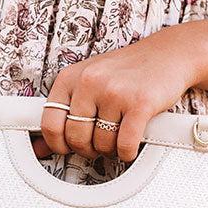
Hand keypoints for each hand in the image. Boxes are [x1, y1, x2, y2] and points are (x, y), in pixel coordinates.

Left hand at [32, 26, 202, 162]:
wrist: (168, 54)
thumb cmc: (127, 71)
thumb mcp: (89, 83)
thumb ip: (64, 112)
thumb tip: (39, 147)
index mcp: (71, 77)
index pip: (50, 123)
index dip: (58, 143)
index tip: (68, 147)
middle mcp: (90, 82)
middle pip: (76, 138)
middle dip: (88, 149)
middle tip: (99, 144)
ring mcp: (115, 92)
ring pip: (101, 143)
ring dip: (110, 149)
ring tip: (117, 137)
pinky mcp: (140, 103)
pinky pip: (124, 145)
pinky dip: (126, 153)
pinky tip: (130, 146)